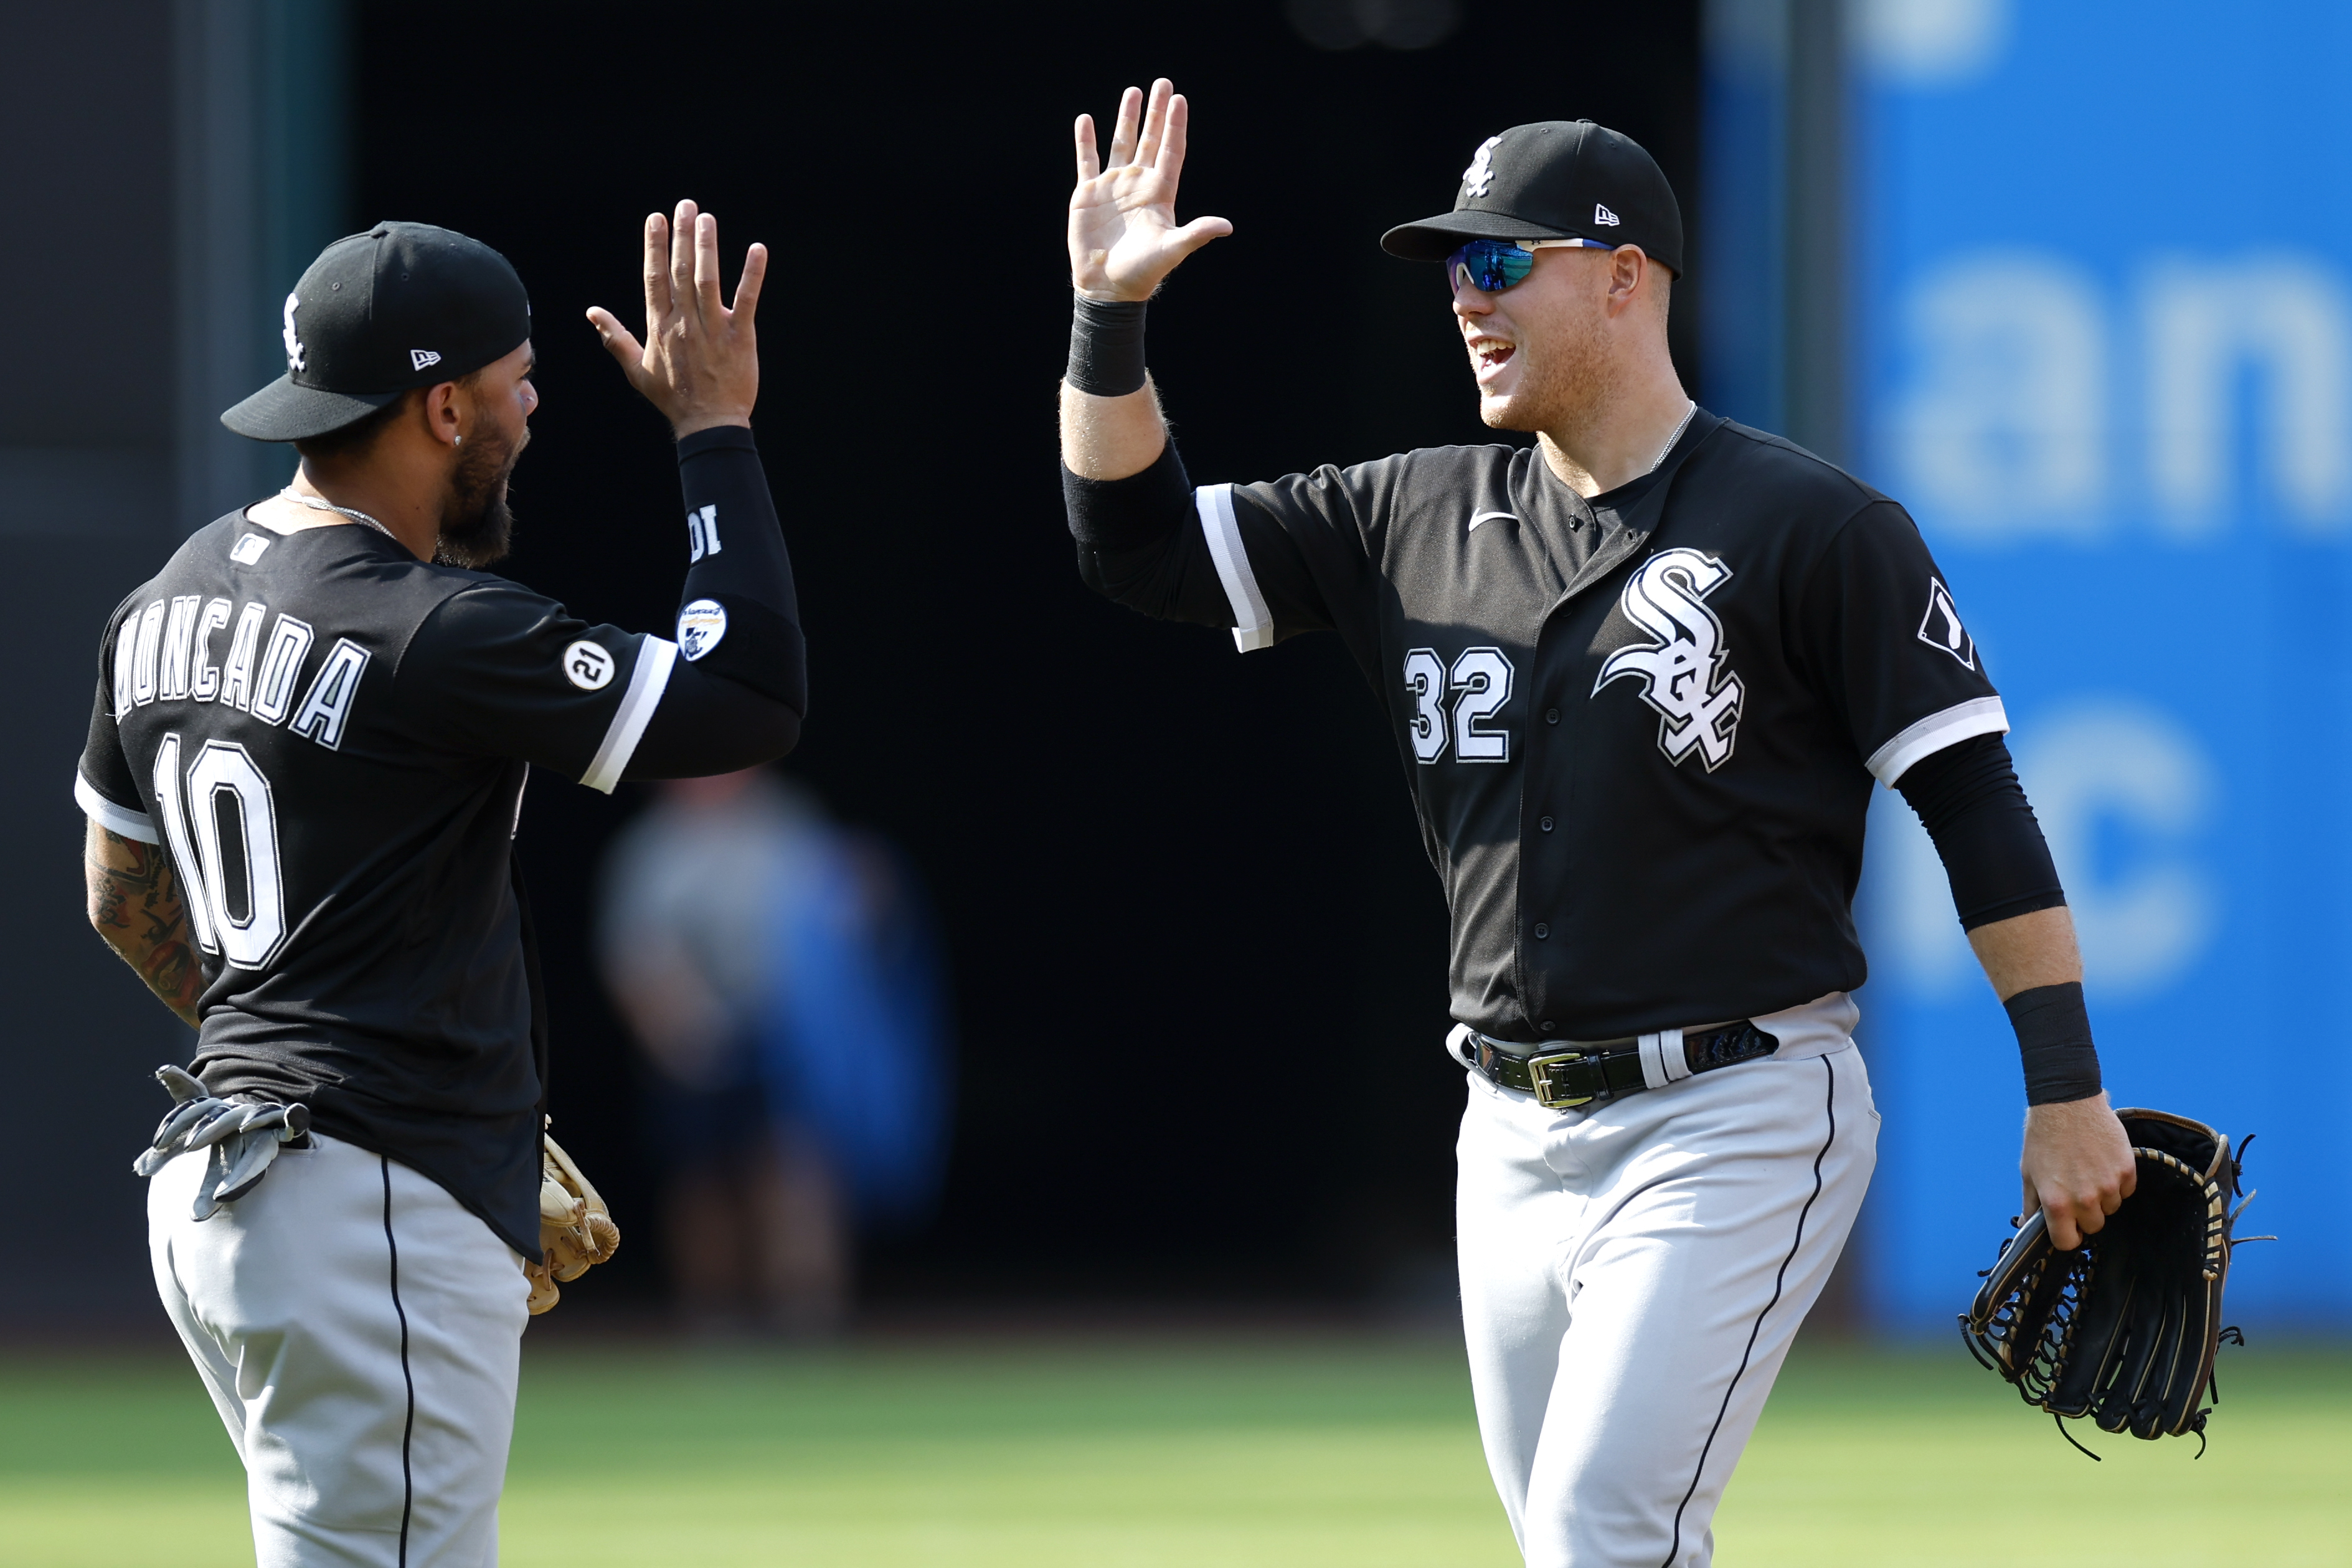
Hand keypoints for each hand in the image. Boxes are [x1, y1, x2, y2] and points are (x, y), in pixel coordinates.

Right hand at [587, 200, 764, 437]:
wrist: (708, 424)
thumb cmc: (673, 398)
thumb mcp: (636, 369)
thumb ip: (614, 337)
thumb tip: (591, 312)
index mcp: (660, 327)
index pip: (655, 278)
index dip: (655, 246)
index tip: (655, 218)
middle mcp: (683, 323)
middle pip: (681, 271)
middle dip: (681, 235)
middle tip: (685, 205)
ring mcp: (712, 329)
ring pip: (708, 280)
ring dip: (708, 247)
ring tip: (707, 219)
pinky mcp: (740, 337)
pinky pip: (747, 300)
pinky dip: (752, 274)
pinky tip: (757, 249)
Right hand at [1070, 79, 1231, 301]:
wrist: (1108, 287)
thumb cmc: (1143, 272)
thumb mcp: (1172, 250)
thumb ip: (1196, 234)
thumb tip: (1227, 226)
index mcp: (1160, 193)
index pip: (1170, 151)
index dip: (1175, 126)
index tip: (1179, 100)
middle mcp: (1138, 184)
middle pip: (1150, 139)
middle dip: (1156, 112)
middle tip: (1163, 83)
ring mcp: (1113, 186)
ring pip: (1121, 143)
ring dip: (1127, 118)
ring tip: (1133, 92)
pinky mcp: (1088, 194)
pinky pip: (1087, 160)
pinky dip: (1085, 140)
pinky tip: (1086, 120)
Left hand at [2020, 1092, 2136, 1248]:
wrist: (2066, 1103)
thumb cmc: (2043, 1137)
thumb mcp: (2029, 1173)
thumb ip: (2031, 1204)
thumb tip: (2027, 1225)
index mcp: (2056, 1202)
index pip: (2068, 1242)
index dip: (2066, 1235)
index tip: (2066, 1226)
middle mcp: (2084, 1199)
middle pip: (2093, 1226)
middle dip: (2084, 1214)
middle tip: (2075, 1190)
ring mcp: (2108, 1186)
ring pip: (2111, 1208)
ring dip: (2102, 1197)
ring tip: (2087, 1171)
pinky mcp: (2126, 1171)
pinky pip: (2126, 1190)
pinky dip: (2117, 1182)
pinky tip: (2102, 1162)